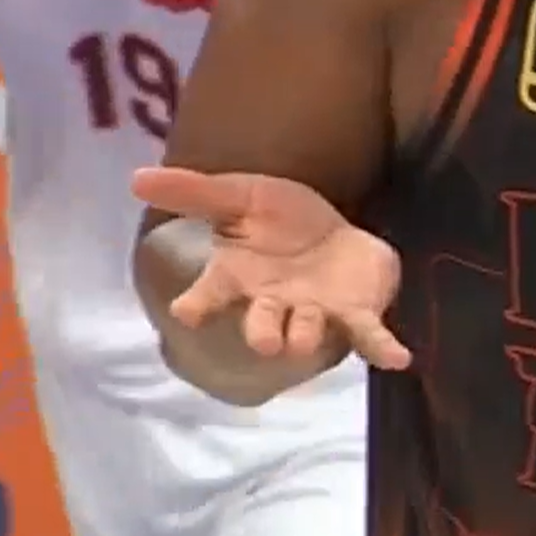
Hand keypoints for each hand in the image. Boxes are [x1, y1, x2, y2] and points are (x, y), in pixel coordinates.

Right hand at [130, 168, 412, 368]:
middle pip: (262, 326)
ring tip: (305, 339)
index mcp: (239, 277)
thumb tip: (136, 177)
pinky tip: (399, 358)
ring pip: (307, 333)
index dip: (198, 304)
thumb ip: (194, 192)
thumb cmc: (281, 219)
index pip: (211, 294)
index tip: (187, 312)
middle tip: (264, 342)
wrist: (335, 230)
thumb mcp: (240, 195)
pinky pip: (368, 336)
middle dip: (262, 334)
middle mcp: (273, 304)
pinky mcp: (355, 314)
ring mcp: (315, 313)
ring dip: (306, 336)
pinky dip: (381, 349)